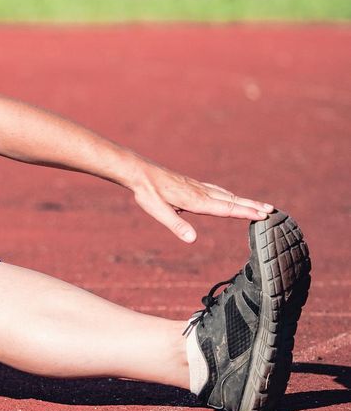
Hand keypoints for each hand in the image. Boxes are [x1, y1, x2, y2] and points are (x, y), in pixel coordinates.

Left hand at [129, 161, 273, 242]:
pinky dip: (229, 195)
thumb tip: (192, 239)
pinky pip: (217, 190)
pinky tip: (230, 196)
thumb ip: (175, 224)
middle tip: (272, 211)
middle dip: (252, 206)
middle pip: (231, 200)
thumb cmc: (147, 192)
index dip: (245, 212)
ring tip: (259, 205)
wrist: (139, 172)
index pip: (226, 208)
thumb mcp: (157, 211)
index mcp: (195, 200)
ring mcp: (197, 187)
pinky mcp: (192, 185)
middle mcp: (200, 192)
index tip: (264, 215)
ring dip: (244, 200)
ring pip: (226, 194)